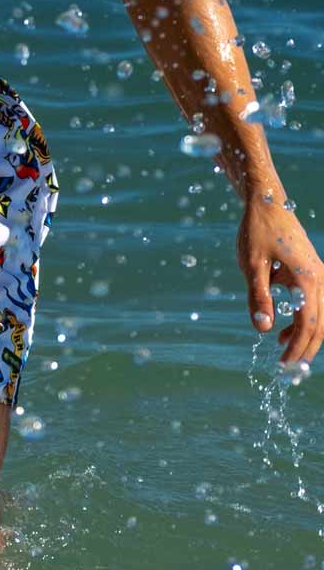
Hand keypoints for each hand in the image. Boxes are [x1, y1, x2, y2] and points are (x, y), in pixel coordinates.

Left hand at [238, 193, 323, 366]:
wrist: (266, 200)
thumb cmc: (257, 231)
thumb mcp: (252, 265)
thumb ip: (258, 297)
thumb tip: (262, 330)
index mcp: (308, 279)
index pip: (308, 324)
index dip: (297, 347)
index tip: (283, 366)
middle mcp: (320, 278)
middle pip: (321, 324)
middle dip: (306, 348)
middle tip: (287, 368)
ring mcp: (318, 274)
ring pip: (322, 315)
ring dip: (306, 335)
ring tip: (283, 350)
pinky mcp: (312, 270)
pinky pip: (316, 303)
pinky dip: (304, 319)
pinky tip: (281, 327)